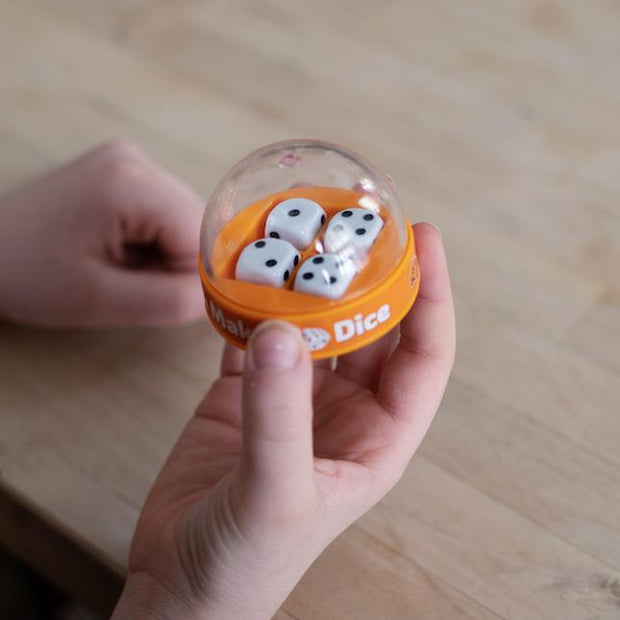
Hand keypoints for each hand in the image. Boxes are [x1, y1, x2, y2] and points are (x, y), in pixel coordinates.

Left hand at [0, 141, 204, 326]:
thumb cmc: (32, 277)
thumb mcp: (103, 301)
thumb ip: (173, 299)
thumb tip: (221, 291)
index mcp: (131, 185)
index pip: (201, 237)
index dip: (188, 274)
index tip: (152, 293)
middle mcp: (137, 160)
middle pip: (196, 224)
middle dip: (175, 261)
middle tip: (129, 279)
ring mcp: (129, 159)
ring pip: (184, 219)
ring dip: (165, 251)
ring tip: (118, 262)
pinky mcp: (123, 168)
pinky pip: (165, 211)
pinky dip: (153, 238)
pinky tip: (118, 246)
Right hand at [113, 223, 455, 618]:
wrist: (182, 584)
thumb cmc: (246, 561)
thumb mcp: (275, 494)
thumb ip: (278, 414)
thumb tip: (280, 329)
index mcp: (377, 436)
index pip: (422, 353)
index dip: (430, 294)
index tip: (423, 237)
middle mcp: (344, 410)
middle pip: (371, 326)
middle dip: (368, 274)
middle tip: (354, 218)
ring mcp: (294, 398)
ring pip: (313, 325)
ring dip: (307, 284)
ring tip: (299, 232)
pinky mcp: (244, 394)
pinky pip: (254, 335)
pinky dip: (250, 303)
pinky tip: (242, 271)